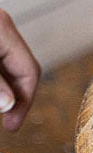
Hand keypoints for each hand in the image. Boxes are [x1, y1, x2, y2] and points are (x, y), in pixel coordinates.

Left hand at [0, 9, 39, 131]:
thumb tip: (8, 105)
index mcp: (3, 29)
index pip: (29, 71)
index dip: (24, 101)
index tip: (12, 125)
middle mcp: (2, 27)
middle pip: (19, 69)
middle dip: (15, 97)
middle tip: (8, 122)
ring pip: (7, 66)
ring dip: (5, 90)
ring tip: (2, 110)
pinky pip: (0, 62)